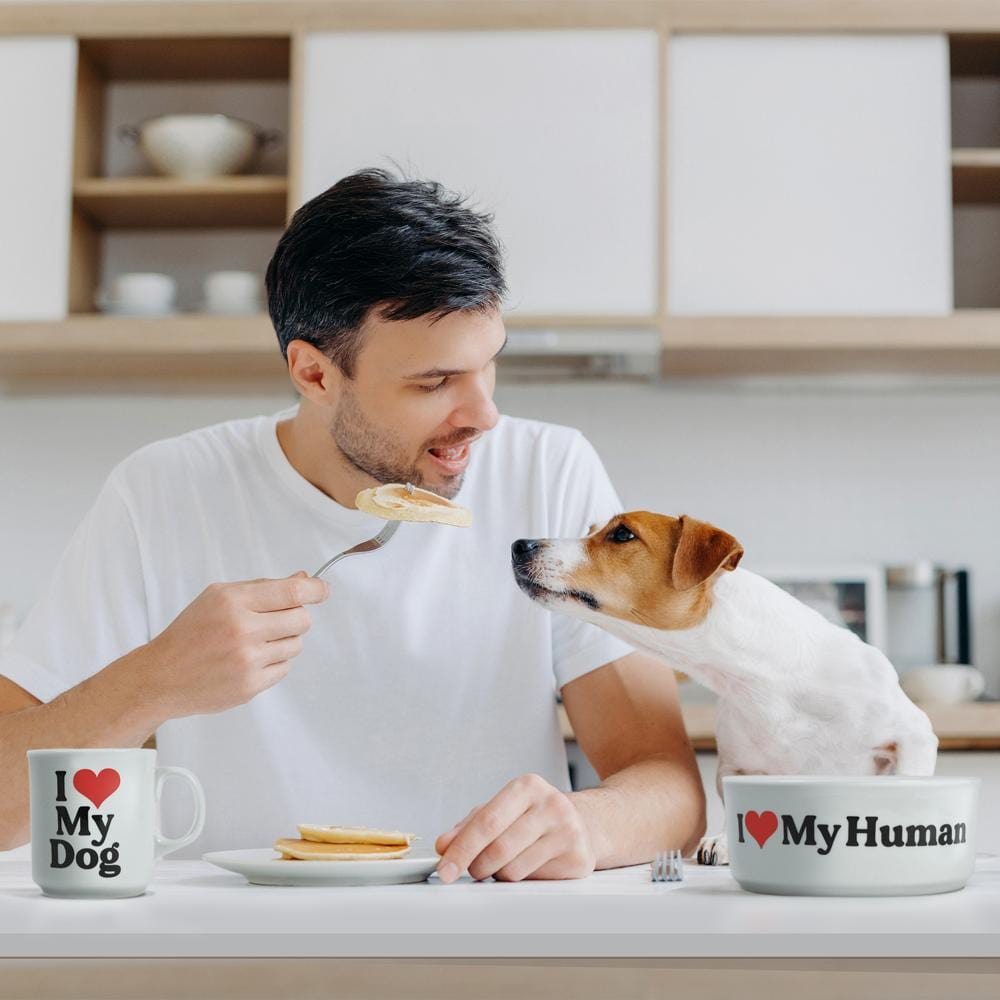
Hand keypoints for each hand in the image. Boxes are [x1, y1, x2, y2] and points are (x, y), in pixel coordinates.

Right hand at [142, 571, 328, 717]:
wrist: (162, 677)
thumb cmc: (191, 632)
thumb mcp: (219, 597)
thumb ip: (263, 587)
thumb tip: (304, 579)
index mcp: (232, 602)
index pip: (291, 592)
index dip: (315, 590)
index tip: (323, 590)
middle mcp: (241, 630)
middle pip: (302, 620)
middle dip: (297, 617)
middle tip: (278, 620)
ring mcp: (247, 661)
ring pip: (296, 645)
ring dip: (284, 641)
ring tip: (255, 642)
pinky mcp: (250, 686)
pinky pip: (284, 669)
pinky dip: (273, 663)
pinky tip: (249, 661)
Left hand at [433, 773, 595, 883]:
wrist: (584, 823)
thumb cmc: (533, 816)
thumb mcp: (501, 810)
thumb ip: (469, 826)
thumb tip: (444, 845)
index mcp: (527, 786)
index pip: (486, 822)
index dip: (461, 849)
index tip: (444, 869)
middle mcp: (551, 804)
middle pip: (498, 849)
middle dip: (476, 866)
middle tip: (473, 869)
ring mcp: (569, 831)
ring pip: (513, 870)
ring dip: (498, 874)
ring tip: (506, 862)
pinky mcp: (579, 859)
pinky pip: (533, 881)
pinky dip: (521, 879)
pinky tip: (528, 865)